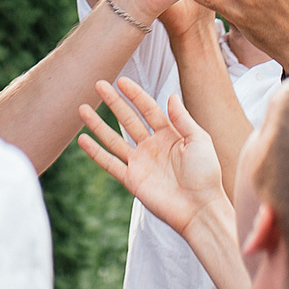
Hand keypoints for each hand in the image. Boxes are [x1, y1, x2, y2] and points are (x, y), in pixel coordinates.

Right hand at [78, 77, 231, 243]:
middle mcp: (152, 146)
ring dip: (98, 125)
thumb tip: (170, 95)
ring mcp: (140, 163)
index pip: (148, 109)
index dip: (134, 94)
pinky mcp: (132, 180)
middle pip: (128, 120)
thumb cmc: (205, 174)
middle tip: (98, 85)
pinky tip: (83, 140)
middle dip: (113, 102)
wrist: (200, 208)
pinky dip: (96, 152)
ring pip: (114, 139)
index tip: (121, 81)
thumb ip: (182, 119)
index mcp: (170, 134)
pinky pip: (110, 163)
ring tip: (82, 108)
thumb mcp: (199, 140)